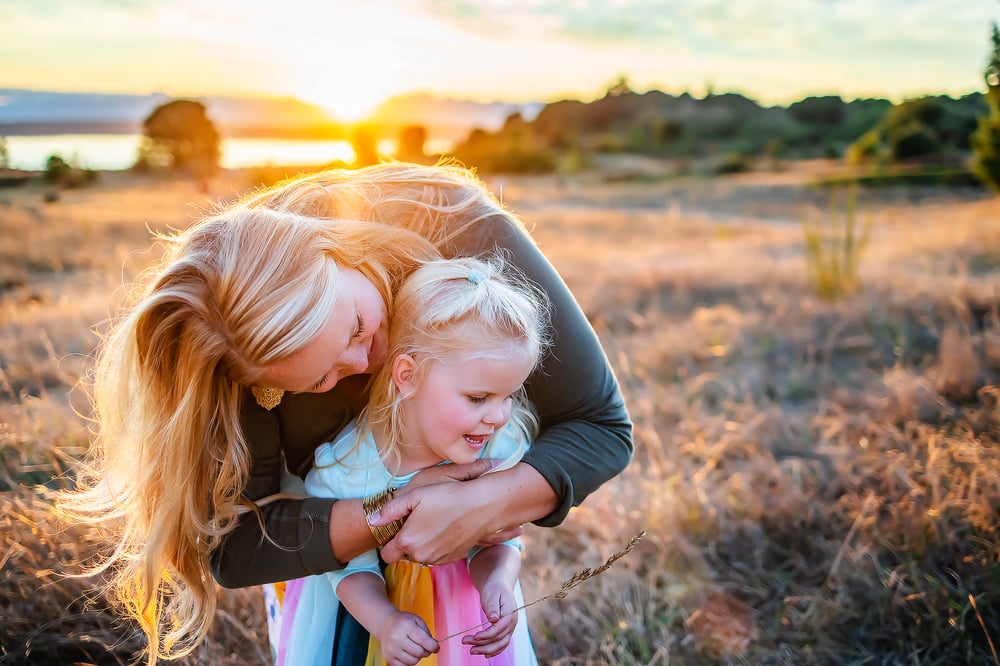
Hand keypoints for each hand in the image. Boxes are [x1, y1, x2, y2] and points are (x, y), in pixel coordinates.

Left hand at [373, 463, 555, 564]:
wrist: (482, 505)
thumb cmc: (448, 496)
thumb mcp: (415, 495)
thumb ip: (390, 510)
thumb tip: (372, 520)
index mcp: (408, 541)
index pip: (386, 555)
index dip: (388, 542)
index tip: (396, 529)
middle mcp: (421, 555)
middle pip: (404, 555)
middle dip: (406, 542)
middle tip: (416, 522)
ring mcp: (438, 559)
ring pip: (421, 556)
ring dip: (422, 545)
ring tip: (432, 523)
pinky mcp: (452, 558)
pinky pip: (437, 556)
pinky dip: (437, 546)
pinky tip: (445, 529)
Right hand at [375, 610, 438, 665]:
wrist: (386, 625)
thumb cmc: (403, 622)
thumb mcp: (417, 620)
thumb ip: (427, 633)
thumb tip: (434, 646)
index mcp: (406, 626)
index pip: (424, 641)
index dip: (433, 646)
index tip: (436, 647)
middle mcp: (397, 638)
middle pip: (419, 652)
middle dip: (426, 651)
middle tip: (426, 647)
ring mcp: (392, 649)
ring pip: (412, 661)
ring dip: (418, 657)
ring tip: (416, 649)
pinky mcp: (389, 657)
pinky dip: (409, 662)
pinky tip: (409, 654)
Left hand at [462, 581, 517, 657]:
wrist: (500, 586)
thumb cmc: (495, 589)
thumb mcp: (492, 594)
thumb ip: (493, 607)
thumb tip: (494, 619)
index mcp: (510, 613)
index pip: (500, 628)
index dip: (487, 635)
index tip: (475, 637)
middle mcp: (512, 623)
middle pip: (500, 639)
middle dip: (484, 645)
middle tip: (468, 646)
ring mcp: (510, 628)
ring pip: (501, 644)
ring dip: (487, 650)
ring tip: (472, 651)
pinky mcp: (505, 631)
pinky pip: (501, 644)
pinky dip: (494, 650)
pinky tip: (484, 654)